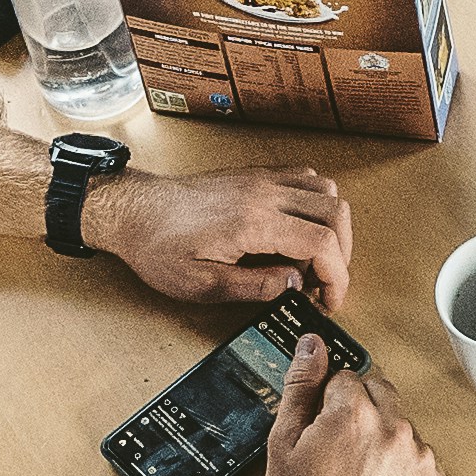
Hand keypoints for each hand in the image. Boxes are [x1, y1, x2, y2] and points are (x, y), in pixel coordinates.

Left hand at [95, 164, 353, 309]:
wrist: (134, 211)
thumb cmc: (159, 248)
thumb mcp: (202, 284)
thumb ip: (255, 287)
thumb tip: (296, 286)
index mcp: (254, 222)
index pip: (322, 242)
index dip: (337, 276)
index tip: (329, 300)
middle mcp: (264, 193)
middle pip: (335, 212)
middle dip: (341, 253)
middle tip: (325, 282)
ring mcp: (261, 179)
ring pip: (326, 190)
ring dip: (331, 226)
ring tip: (312, 257)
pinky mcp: (255, 175)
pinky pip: (304, 178)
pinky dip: (314, 203)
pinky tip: (297, 229)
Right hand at [262, 344, 443, 475]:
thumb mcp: (284, 442)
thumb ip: (301, 385)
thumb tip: (312, 345)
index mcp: (353, 413)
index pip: (347, 377)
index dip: (329, 403)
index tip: (323, 428)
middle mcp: (393, 429)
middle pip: (380, 392)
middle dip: (361, 411)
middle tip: (339, 451)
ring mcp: (418, 457)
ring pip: (402, 425)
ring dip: (384, 439)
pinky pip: (419, 457)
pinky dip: (402, 468)